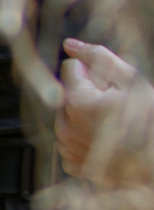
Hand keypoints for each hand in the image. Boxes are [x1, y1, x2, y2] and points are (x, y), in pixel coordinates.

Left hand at [59, 39, 150, 185]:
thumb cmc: (150, 121)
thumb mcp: (132, 80)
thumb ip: (98, 57)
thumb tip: (70, 45)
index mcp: (76, 101)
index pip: (70, 68)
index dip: (92, 71)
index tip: (110, 83)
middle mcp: (64, 124)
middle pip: (68, 94)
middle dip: (88, 93)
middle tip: (116, 104)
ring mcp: (68, 147)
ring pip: (67, 117)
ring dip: (84, 116)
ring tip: (112, 122)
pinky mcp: (74, 165)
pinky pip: (70, 144)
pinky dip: (83, 139)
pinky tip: (104, 139)